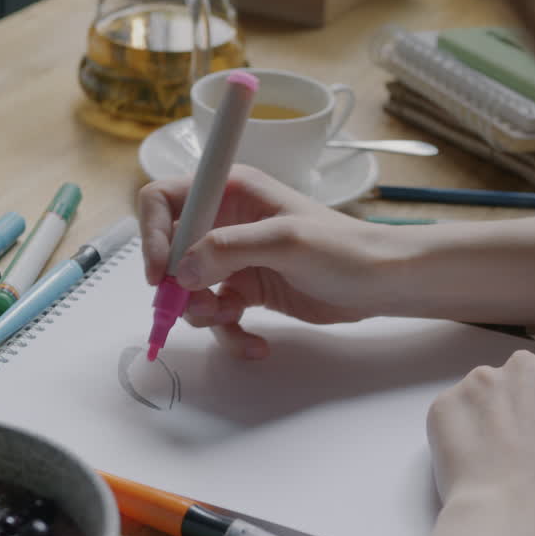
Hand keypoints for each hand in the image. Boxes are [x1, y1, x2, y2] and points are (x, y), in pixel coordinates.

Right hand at [138, 165, 392, 358]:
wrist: (382, 282)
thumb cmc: (344, 248)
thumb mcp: (286, 241)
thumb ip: (228, 249)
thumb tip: (181, 270)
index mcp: (231, 191)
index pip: (164, 200)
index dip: (152, 234)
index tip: (160, 273)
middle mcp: (225, 222)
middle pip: (170, 251)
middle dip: (178, 285)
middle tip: (202, 306)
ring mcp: (234, 258)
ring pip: (189, 289)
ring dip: (202, 312)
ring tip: (233, 320)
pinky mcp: (246, 290)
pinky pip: (217, 315)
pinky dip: (229, 333)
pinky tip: (255, 344)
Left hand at [426, 348, 534, 504]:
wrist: (518, 525)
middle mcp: (525, 363)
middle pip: (530, 382)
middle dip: (533, 411)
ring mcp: (479, 381)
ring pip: (490, 397)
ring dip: (497, 421)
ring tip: (504, 467)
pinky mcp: (444, 406)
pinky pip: (457, 416)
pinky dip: (465, 437)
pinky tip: (478, 469)